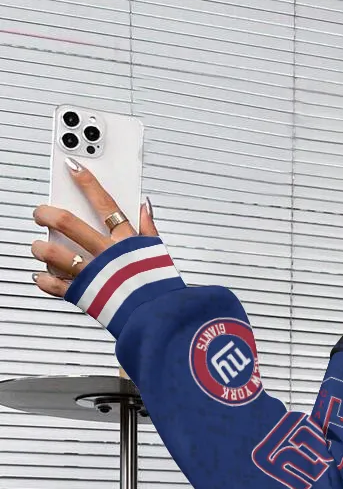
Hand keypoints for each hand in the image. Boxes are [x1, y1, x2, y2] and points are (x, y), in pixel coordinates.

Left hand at [30, 160, 159, 297]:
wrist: (157, 321)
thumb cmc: (159, 289)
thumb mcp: (159, 253)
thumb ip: (149, 229)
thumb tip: (145, 207)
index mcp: (126, 242)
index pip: (104, 203)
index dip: (86, 182)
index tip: (72, 168)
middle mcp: (105, 254)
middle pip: (68, 222)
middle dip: (47, 213)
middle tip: (40, 213)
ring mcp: (92, 274)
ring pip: (54, 253)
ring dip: (40, 248)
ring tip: (37, 246)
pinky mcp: (84, 295)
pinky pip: (55, 285)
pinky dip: (44, 280)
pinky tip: (41, 275)